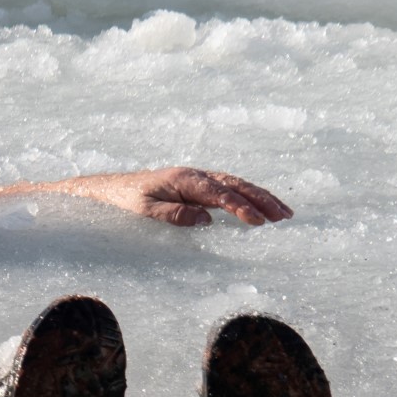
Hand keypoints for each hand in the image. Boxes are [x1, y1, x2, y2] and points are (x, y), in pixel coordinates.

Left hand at [62, 167, 292, 226]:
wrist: (112, 189)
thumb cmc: (126, 201)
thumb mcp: (144, 211)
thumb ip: (174, 215)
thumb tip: (206, 219)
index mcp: (184, 180)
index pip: (219, 193)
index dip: (240, 207)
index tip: (258, 221)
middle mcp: (195, 175)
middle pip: (235, 185)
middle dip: (262, 200)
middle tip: (284, 216)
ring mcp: (199, 179)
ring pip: (236, 185)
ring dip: (261, 197)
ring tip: (284, 213)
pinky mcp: (198, 186)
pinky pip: (228, 189)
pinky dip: (247, 197)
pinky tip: (262, 207)